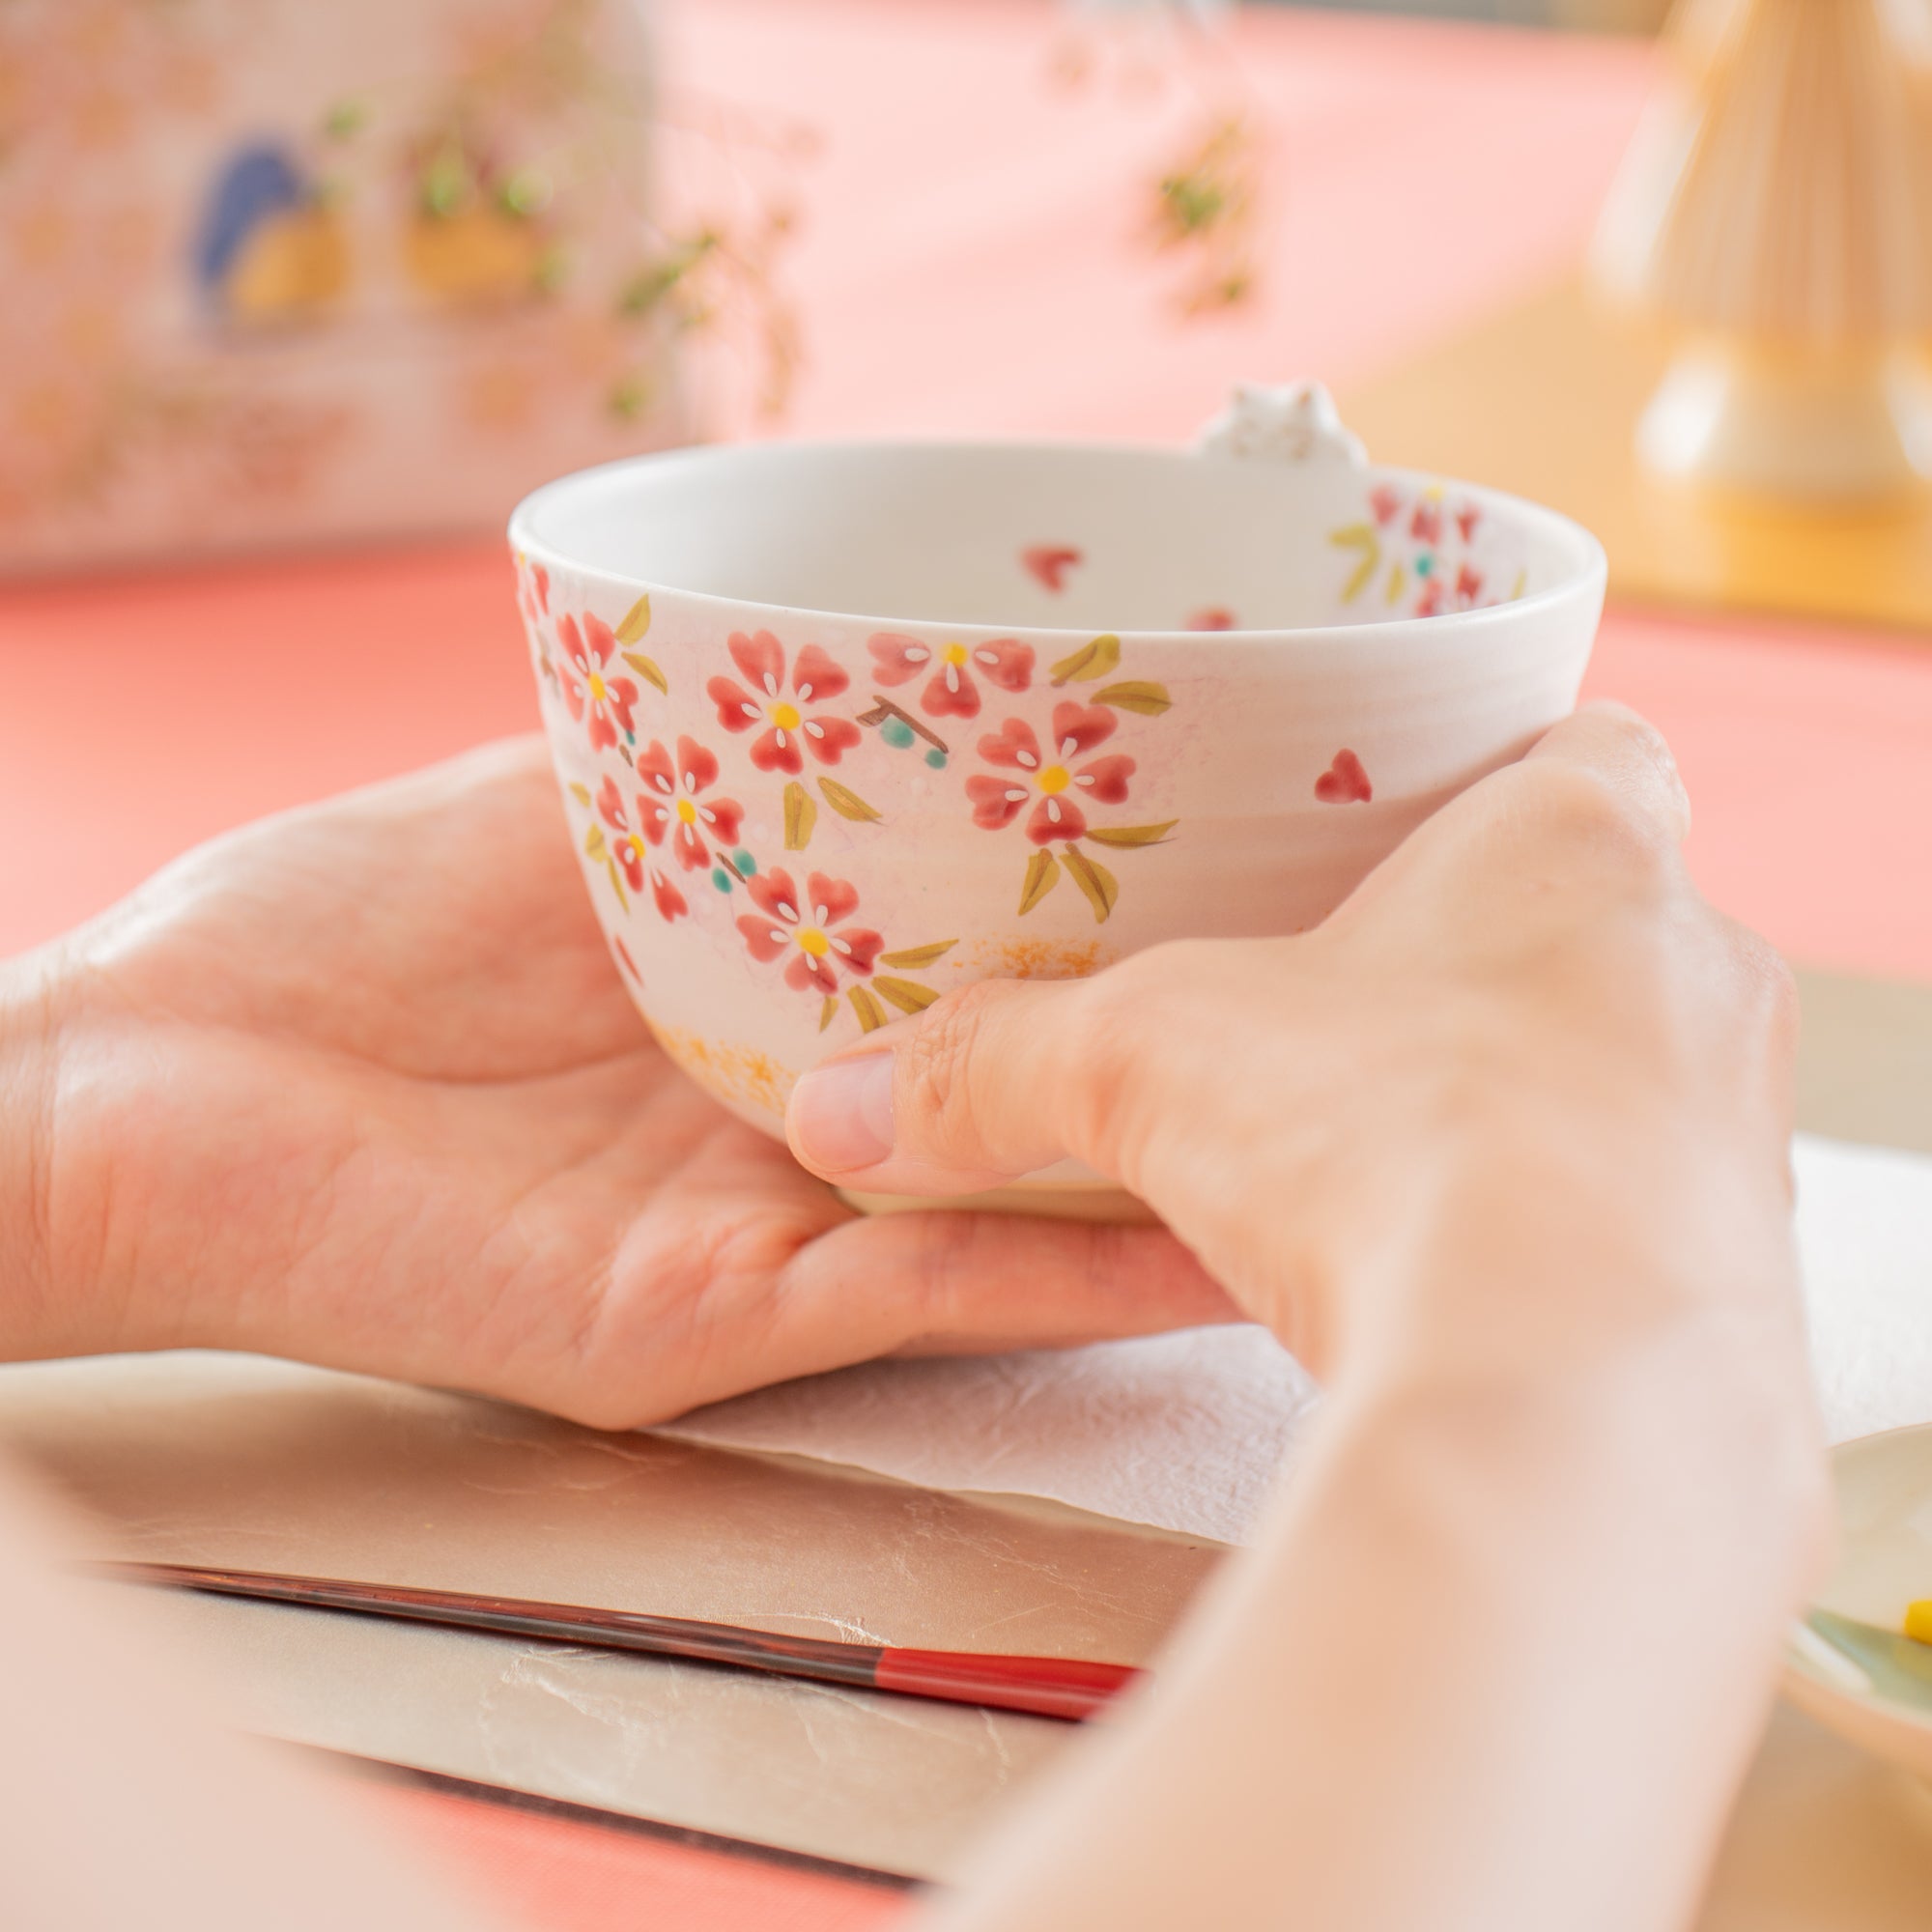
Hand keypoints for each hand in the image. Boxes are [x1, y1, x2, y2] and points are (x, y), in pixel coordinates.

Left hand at [3, 739, 1228, 1423]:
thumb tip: (813, 659)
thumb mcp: (530, 814)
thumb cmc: (303, 942)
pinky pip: (919, 1286)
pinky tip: (1187, 1229)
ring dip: (1151, 1177)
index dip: (1081, 925)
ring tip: (1314, 1121)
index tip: (1223, 855)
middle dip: (1148, 1048)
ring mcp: (756, 1229)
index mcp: (740, 1009)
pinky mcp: (711, 1316)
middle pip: (999, 1096)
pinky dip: (1057, 1268)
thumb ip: (674, 769)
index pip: (953, 969)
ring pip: (999, 1209)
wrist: (135, 1092)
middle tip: (1325, 986)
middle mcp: (774, 1126)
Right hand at [789, 705, 1807, 1394]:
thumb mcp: (1147, 1067)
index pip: (1593, 744)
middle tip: (1380, 991)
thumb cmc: (1385, 1141)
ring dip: (1546, 1097)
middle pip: (1609, 917)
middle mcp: (1692, 965)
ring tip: (1410, 1145)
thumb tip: (839, 1104)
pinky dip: (1568, 1226)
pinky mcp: (1742, 1269)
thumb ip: (995, 1067)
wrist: (1568, 1390)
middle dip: (1503, 952)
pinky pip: (1654, 1215)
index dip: (1512, 767)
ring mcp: (1737, 1123)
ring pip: (1640, 1072)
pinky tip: (1468, 1267)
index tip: (1432, 812)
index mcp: (1576, 842)